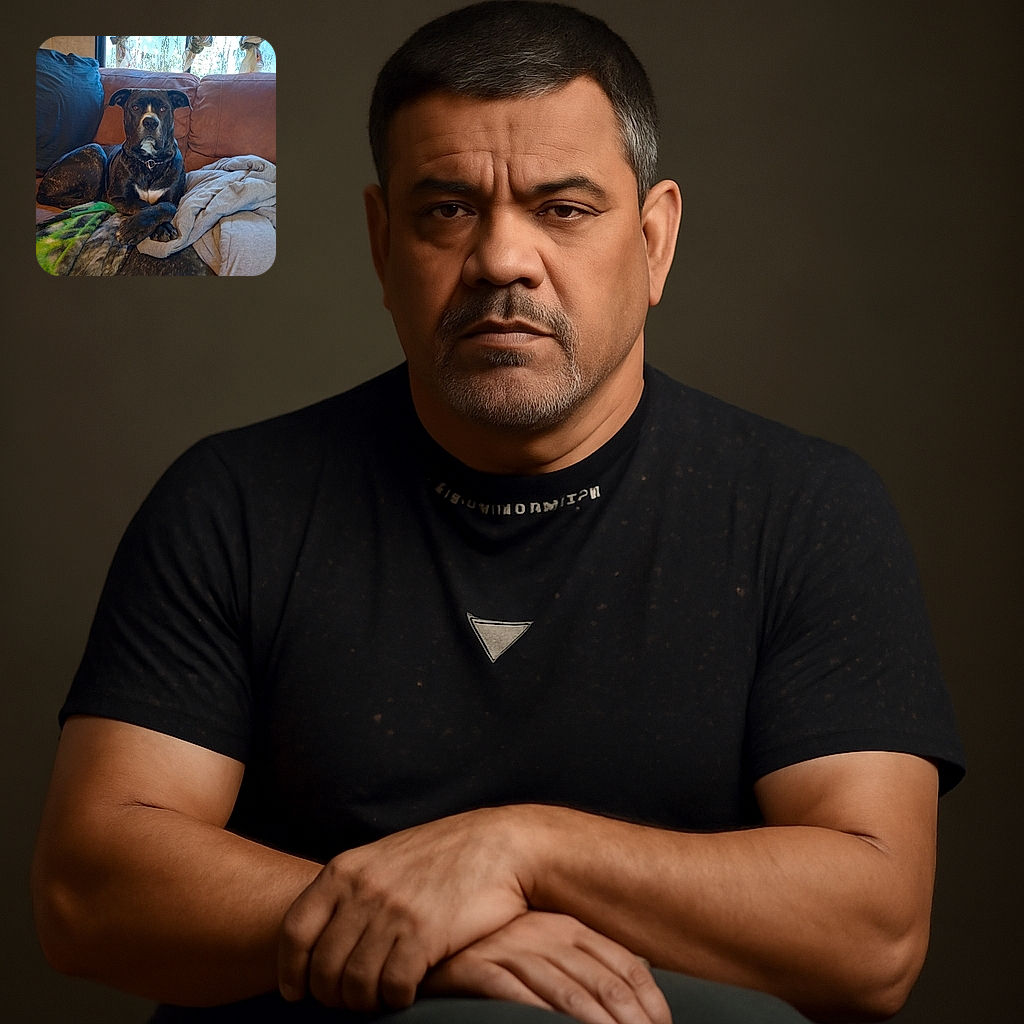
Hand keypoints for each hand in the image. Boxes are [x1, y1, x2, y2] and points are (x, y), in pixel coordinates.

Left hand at [277, 808, 527, 1011]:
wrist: (502, 845)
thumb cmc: (446, 854)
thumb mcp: (386, 859)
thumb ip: (354, 890)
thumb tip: (324, 938)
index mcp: (346, 870)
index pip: (295, 930)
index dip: (291, 970)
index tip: (298, 991)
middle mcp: (363, 890)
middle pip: (322, 967)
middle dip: (332, 996)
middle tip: (351, 1000)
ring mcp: (393, 912)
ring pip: (354, 985)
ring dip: (365, 1002)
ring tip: (381, 997)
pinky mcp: (424, 934)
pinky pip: (392, 988)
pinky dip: (396, 1000)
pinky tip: (408, 992)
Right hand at [421, 912, 671, 1023]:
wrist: (435, 929)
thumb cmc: (495, 946)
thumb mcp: (545, 942)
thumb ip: (584, 960)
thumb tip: (638, 980)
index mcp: (568, 926)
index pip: (624, 964)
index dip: (650, 1001)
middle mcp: (546, 933)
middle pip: (602, 983)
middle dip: (630, 1021)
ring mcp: (513, 949)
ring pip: (568, 993)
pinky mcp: (479, 967)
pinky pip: (517, 996)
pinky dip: (541, 1018)